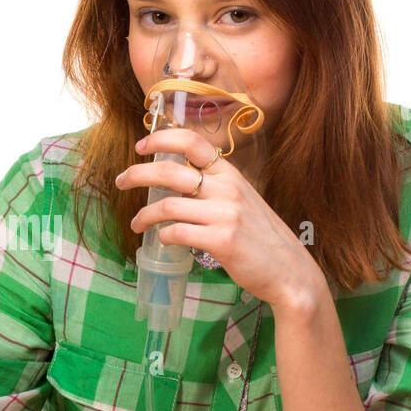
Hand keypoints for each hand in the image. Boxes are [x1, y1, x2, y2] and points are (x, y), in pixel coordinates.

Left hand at [114, 127, 320, 311]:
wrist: (290, 272)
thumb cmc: (262, 239)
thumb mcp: (243, 202)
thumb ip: (216, 189)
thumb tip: (179, 183)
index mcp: (231, 175)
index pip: (193, 142)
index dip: (162, 139)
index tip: (141, 146)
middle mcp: (227, 189)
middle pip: (170, 171)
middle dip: (137, 174)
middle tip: (120, 181)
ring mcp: (225, 214)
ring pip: (167, 206)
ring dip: (144, 215)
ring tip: (136, 224)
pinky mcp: (222, 241)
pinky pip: (177, 233)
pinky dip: (163, 236)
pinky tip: (162, 240)